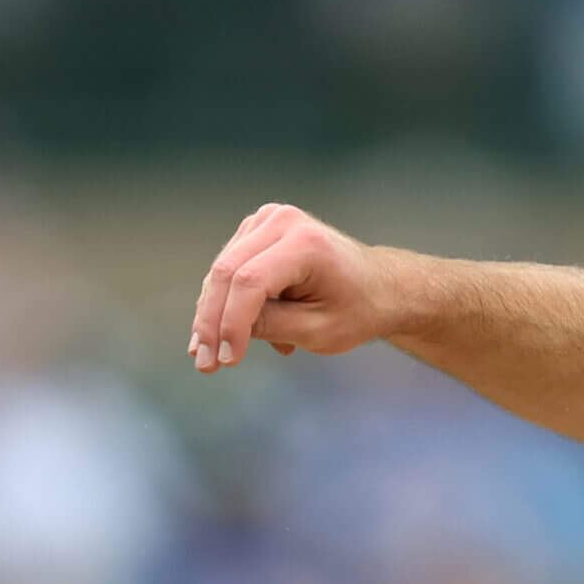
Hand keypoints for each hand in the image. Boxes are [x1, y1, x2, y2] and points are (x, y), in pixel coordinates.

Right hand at [188, 205, 404, 371]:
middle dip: (212, 322)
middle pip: (227, 273)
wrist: (379, 287)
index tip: (225, 360)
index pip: (250, 282)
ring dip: (215, 315)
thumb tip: (224, 331)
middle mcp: (282, 221)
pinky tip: (232, 338)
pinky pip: (231, 269)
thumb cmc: (359, 309)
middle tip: (204, 362)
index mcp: (305, 242)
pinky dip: (229, 303)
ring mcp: (267, 221)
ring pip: (222, 272)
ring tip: (216, 355)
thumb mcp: (320, 330)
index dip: (231, 323)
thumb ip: (272, 327)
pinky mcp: (258, 230)